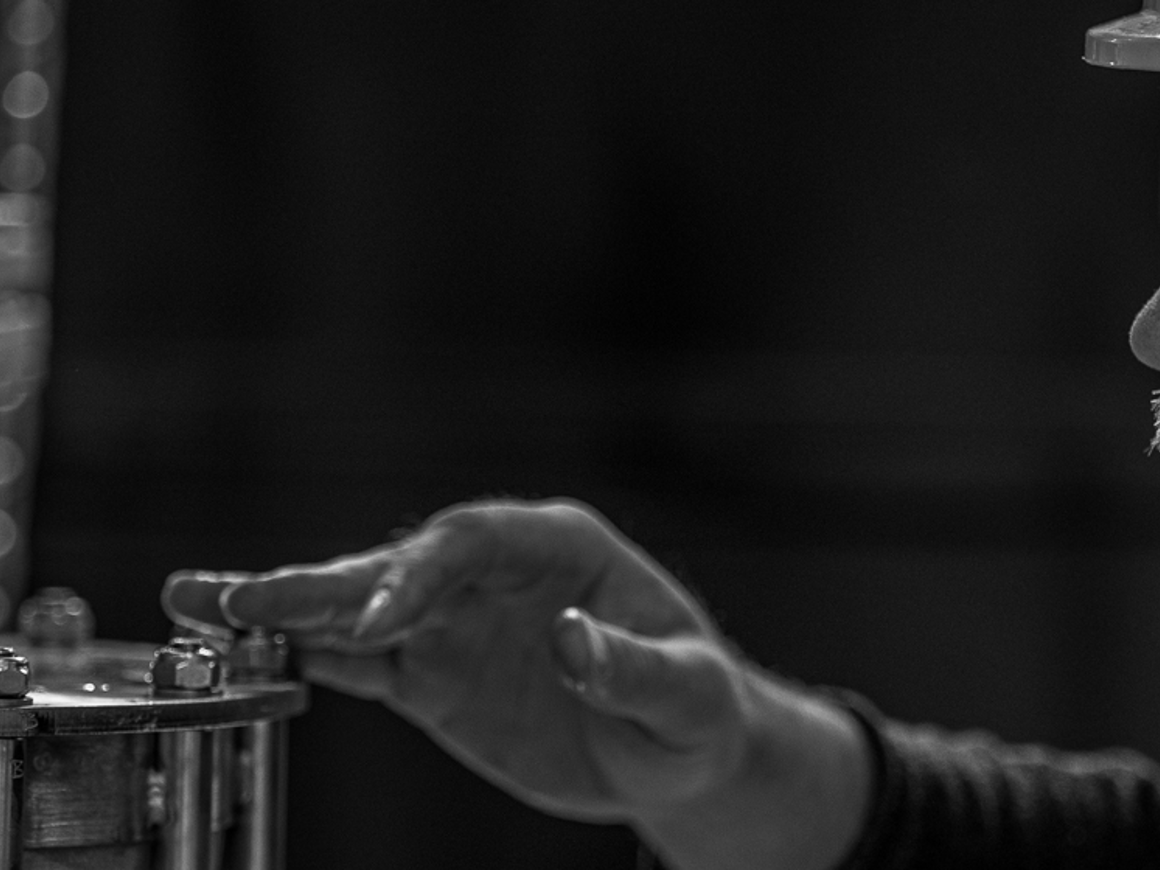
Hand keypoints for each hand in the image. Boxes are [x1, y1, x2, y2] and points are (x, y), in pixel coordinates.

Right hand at [163, 498, 754, 822]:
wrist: (674, 749)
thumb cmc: (694, 707)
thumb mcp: (687, 692)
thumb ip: (629, 668)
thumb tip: (569, 639)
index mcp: (560, 546)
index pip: (474, 540)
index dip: (421, 574)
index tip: (375, 625)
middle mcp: (495, 572)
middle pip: (400, 565)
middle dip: (324, 583)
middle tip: (241, 599)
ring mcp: (458, 621)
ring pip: (363, 607)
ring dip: (286, 609)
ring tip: (198, 603)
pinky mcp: (434, 672)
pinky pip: (361, 662)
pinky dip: (303, 659)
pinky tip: (239, 654)